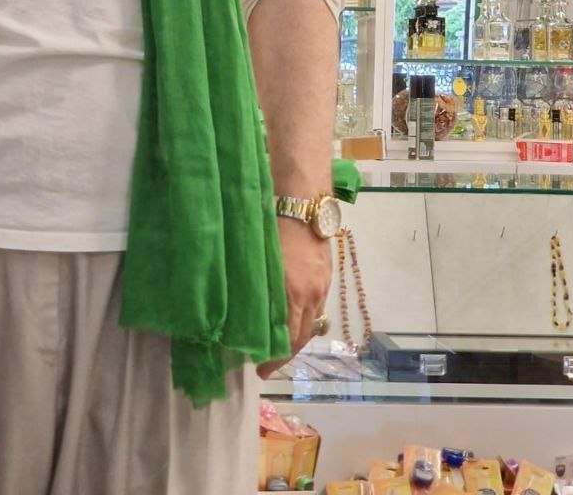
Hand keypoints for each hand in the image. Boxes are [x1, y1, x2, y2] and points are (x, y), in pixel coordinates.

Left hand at [257, 217, 332, 379]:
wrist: (303, 200)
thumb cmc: (272, 225)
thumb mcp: (259, 261)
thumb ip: (257, 291)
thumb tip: (245, 316)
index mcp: (292, 292)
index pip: (287, 339)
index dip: (274, 359)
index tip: (260, 370)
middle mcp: (311, 294)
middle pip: (302, 337)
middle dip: (285, 354)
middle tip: (267, 365)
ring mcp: (322, 285)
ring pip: (312, 323)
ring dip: (297, 338)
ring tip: (280, 346)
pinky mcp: (327, 276)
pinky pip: (318, 308)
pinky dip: (306, 320)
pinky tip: (294, 320)